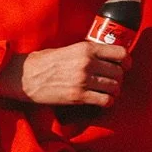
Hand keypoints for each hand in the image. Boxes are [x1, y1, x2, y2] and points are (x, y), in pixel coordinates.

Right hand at [0, 41, 128, 109]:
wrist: (25, 77)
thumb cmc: (45, 62)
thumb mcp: (69, 49)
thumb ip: (89, 52)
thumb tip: (108, 58)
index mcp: (86, 48)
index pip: (120, 53)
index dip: (126, 61)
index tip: (124, 66)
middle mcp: (87, 63)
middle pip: (119, 73)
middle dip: (118, 79)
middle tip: (112, 82)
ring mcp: (84, 80)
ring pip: (115, 88)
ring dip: (114, 92)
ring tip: (108, 92)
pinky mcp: (78, 96)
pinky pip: (105, 101)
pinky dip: (108, 102)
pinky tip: (103, 101)